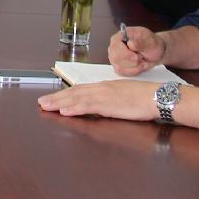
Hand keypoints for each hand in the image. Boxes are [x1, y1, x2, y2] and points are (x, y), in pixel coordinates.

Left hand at [37, 80, 158, 121]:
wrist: (157, 96)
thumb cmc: (145, 97)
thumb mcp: (125, 95)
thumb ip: (111, 99)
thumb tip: (102, 105)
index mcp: (105, 86)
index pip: (81, 89)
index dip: (65, 93)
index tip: (54, 97)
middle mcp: (102, 89)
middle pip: (74, 92)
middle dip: (57, 98)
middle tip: (41, 102)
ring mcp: (104, 96)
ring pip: (77, 99)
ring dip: (59, 103)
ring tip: (46, 107)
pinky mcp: (109, 105)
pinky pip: (87, 107)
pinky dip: (74, 108)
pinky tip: (64, 112)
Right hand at [108, 24, 164, 74]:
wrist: (154, 51)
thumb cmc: (151, 44)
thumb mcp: (150, 41)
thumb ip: (140, 42)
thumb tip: (130, 43)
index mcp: (120, 36)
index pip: (116, 47)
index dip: (126, 54)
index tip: (138, 57)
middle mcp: (114, 46)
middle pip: (116, 59)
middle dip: (133, 62)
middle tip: (141, 58)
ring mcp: (115, 57)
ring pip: (119, 68)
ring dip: (134, 67)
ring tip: (142, 61)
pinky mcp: (118, 66)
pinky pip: (122, 73)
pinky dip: (133, 72)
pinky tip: (139, 66)